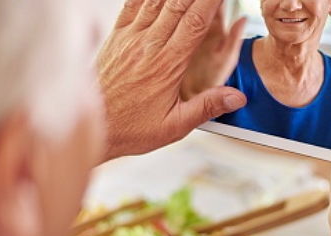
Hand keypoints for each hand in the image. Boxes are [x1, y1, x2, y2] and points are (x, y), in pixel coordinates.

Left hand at [98, 0, 247, 160]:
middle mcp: (149, 45)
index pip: (196, 22)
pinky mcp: (116, 37)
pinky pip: (132, 4)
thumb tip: (237, 97)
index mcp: (168, 65)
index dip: (212, 1)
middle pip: (179, 4)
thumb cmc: (131, 128)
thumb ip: (207, 107)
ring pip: (156, 0)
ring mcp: (130, 38)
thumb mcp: (175, 125)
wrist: (93, 127)